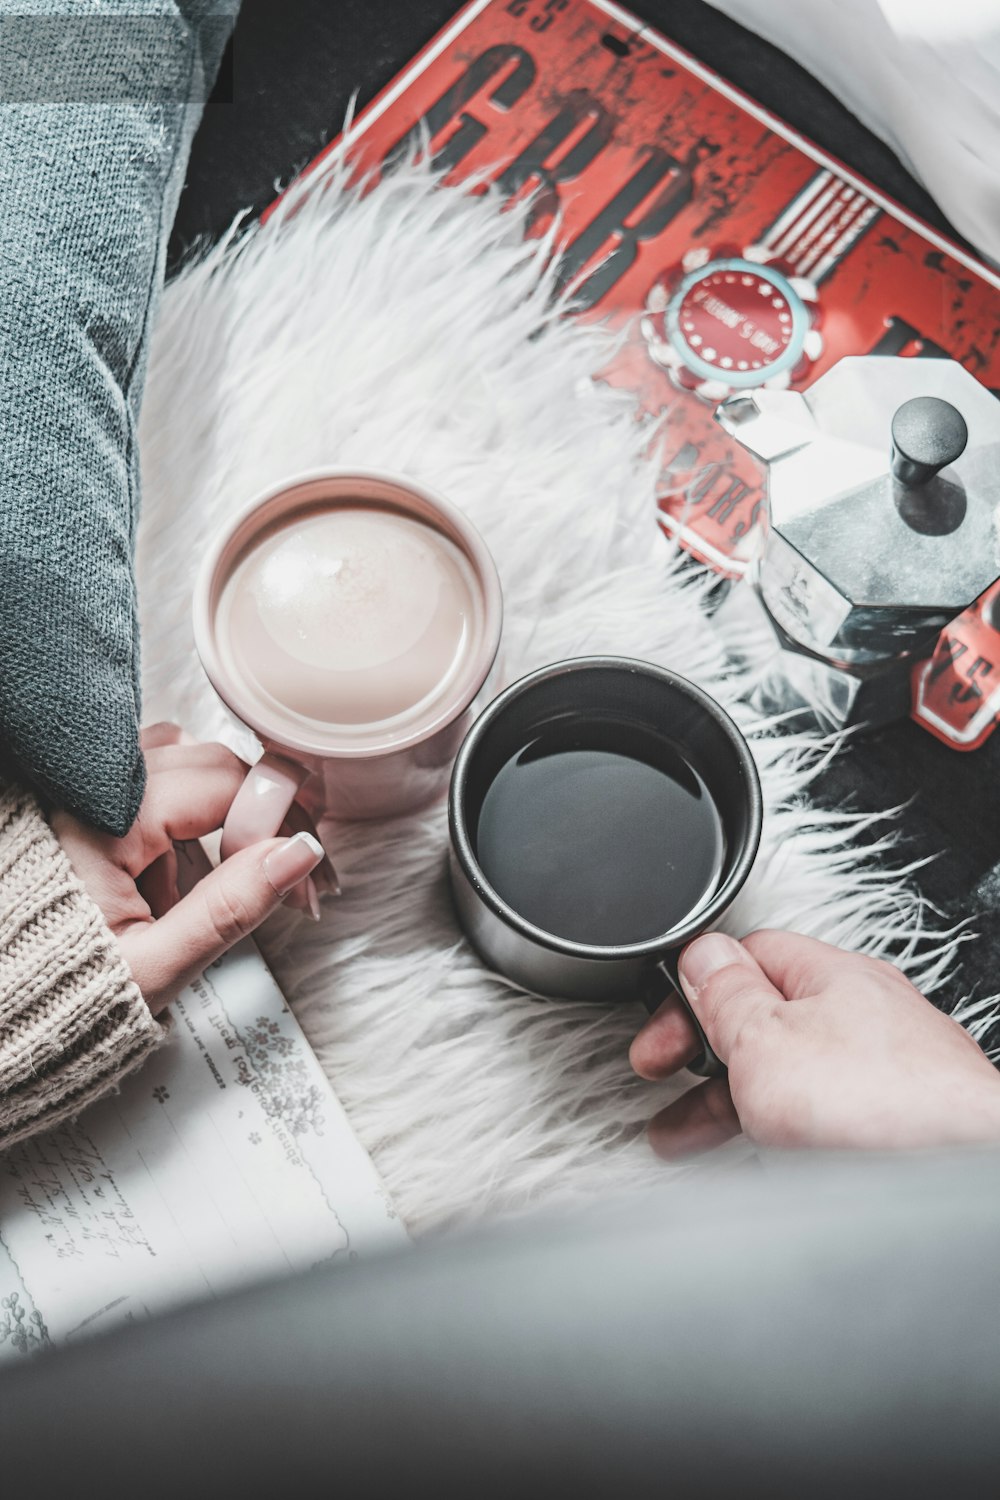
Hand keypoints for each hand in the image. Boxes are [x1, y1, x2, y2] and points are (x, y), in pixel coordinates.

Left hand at [50, 727, 336, 1015]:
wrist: (3, 1016)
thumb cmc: (59, 997)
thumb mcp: (154, 966)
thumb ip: (228, 908)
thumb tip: (298, 854)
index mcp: (104, 822)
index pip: (223, 781)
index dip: (279, 820)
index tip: (308, 869)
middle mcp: (94, 792)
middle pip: (211, 764)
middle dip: (263, 818)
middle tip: (295, 881)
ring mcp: (91, 797)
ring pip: (186, 769)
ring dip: (223, 820)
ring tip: (225, 890)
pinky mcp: (91, 814)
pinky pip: (156, 795)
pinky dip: (185, 833)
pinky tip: (181, 889)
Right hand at [630, 930, 999, 1155]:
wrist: (962, 1175)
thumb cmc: (880, 1108)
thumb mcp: (765, 1039)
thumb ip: (726, 993)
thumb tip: (702, 954)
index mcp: (833, 975)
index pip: (748, 955)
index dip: (694, 989)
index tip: (663, 1030)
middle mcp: (868, 1014)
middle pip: (765, 1018)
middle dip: (705, 1054)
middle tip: (664, 1080)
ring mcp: (889, 1070)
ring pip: (791, 1072)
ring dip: (731, 1100)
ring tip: (687, 1137)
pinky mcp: (901, 1123)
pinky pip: (821, 1115)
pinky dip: (778, 1131)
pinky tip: (762, 1155)